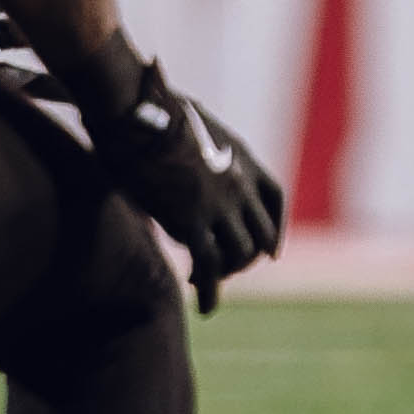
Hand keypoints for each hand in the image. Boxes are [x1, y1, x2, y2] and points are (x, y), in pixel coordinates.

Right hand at [86, 49, 285, 306]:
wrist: (136, 111)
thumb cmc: (148, 107)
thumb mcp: (188, 123)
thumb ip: (195, 146)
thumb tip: (182, 148)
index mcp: (242, 156)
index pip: (274, 198)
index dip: (278, 227)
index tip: (274, 250)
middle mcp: (240, 183)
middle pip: (261, 234)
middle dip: (248, 257)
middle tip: (228, 270)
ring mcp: (220, 205)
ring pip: (239, 254)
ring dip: (226, 274)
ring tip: (205, 282)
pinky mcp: (192, 223)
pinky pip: (210, 268)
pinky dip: (210, 291)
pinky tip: (205, 306)